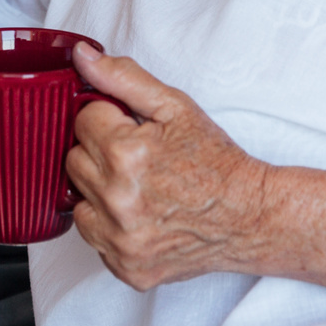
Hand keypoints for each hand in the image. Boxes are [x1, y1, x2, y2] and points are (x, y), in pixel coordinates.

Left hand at [66, 42, 268, 289]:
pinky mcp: (126, 268)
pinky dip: (110, 226)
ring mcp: (120, 240)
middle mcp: (117, 201)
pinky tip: (140, 215)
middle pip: (74, 161)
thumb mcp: (174, 106)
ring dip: (99, 191)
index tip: (132, 129)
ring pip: (78, 201)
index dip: (108, 120)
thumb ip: (123, 78)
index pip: (82, 121)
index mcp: (125, 154)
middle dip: (100, 153)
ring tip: (137, 187)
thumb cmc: (215, 160)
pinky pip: (94, 239)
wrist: (251, 216)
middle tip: (137, 156)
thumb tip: (81, 56)